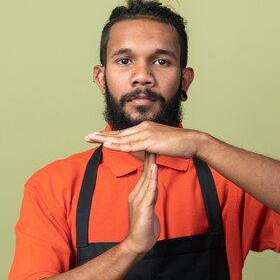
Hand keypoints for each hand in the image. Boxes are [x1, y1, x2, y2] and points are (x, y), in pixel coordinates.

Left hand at [85, 121, 202, 158]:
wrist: (192, 142)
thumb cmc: (179, 145)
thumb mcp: (160, 144)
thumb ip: (149, 146)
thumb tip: (141, 151)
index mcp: (145, 128)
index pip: (123, 133)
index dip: (108, 135)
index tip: (96, 137)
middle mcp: (143, 128)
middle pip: (118, 133)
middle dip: (101, 135)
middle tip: (86, 137)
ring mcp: (146, 133)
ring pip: (121, 138)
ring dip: (104, 139)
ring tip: (91, 139)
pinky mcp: (150, 141)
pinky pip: (130, 145)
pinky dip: (117, 145)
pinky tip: (107, 145)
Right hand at [121, 152, 160, 255]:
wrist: (137, 244)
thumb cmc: (144, 228)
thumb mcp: (147, 209)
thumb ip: (149, 198)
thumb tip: (153, 188)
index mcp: (136, 195)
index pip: (144, 174)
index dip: (149, 160)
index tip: (153, 146)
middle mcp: (135, 195)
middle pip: (144, 173)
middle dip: (149, 157)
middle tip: (153, 141)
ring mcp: (138, 201)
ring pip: (146, 180)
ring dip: (151, 165)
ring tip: (154, 150)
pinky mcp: (142, 208)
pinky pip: (149, 191)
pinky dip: (152, 180)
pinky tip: (154, 171)